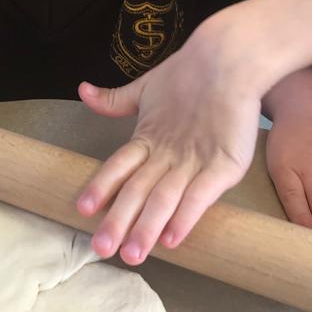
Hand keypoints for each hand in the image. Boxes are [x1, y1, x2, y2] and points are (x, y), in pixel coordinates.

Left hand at [76, 24, 263, 264]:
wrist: (229, 58)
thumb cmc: (189, 74)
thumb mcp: (146, 88)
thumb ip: (115, 100)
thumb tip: (83, 91)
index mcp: (146, 137)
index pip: (117, 167)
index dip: (100, 188)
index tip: (82, 209)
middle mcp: (166, 153)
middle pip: (136, 190)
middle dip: (118, 221)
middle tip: (101, 247)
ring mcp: (194, 160)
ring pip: (164, 199)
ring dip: (146, 228)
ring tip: (133, 253)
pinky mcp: (224, 164)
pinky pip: (201, 196)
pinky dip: (186, 217)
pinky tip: (172, 239)